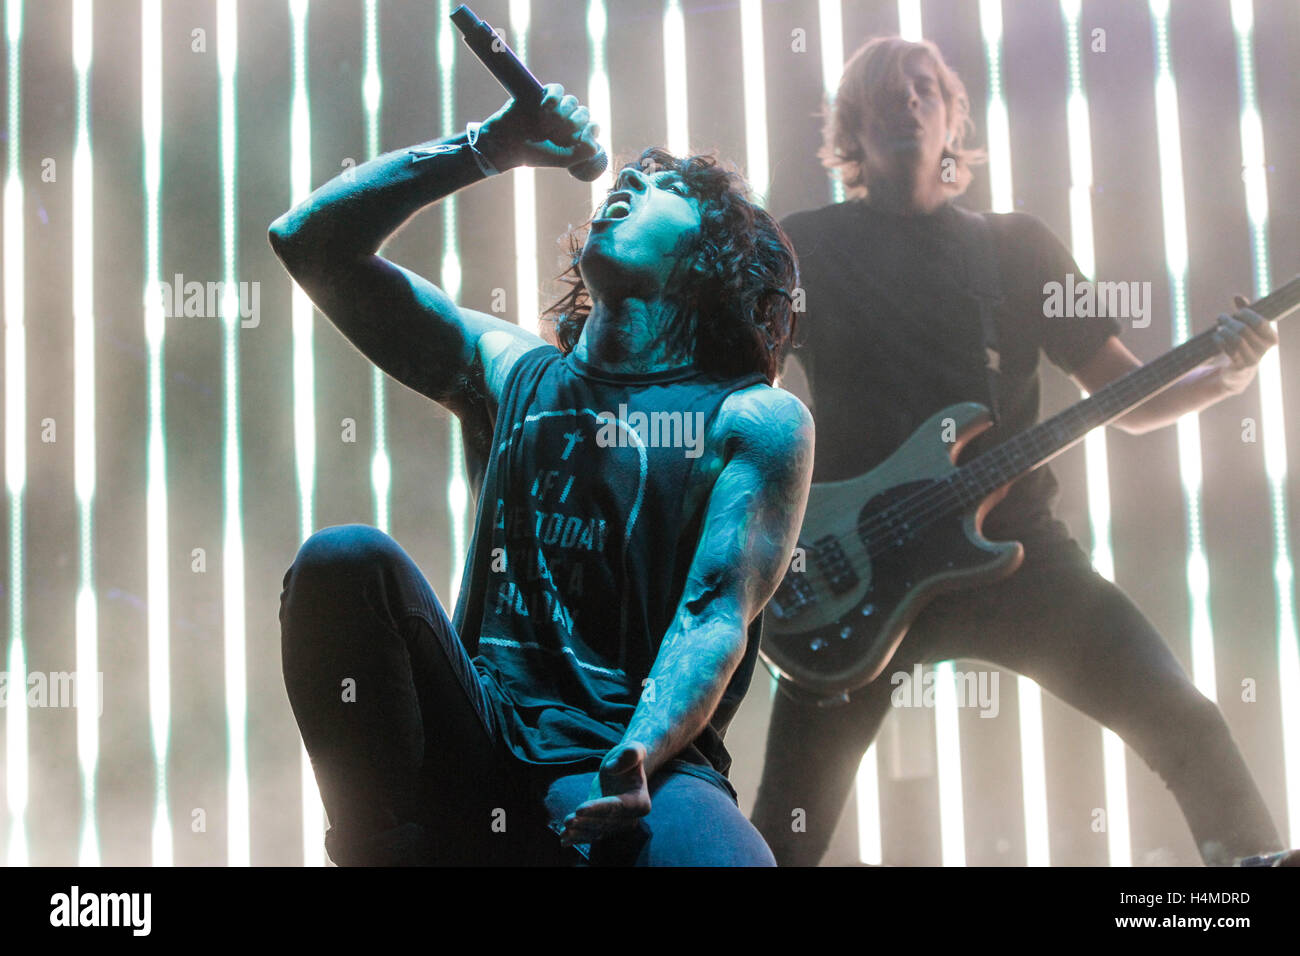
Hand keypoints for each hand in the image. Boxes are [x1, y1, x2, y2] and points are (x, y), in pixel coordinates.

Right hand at [476, 83, 600, 173]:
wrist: (507, 142)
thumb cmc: (535, 154)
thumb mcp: (563, 160)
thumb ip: (584, 153)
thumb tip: (596, 138)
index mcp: (575, 137)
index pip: (593, 127)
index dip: (587, 131)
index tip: (574, 139)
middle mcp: (568, 121)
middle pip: (583, 113)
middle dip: (571, 123)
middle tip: (553, 133)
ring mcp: (557, 107)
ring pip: (572, 101)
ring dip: (560, 113)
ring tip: (544, 124)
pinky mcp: (544, 94)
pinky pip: (558, 89)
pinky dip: (554, 97)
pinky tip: (543, 108)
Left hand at [558, 742, 650, 847]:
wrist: (623, 768)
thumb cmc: (628, 758)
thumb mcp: (632, 749)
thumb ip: (629, 754)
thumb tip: (611, 768)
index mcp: (640, 802)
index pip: (616, 806)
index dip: (597, 808)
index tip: (579, 808)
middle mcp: (631, 818)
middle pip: (605, 822)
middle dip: (585, 822)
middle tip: (568, 820)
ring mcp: (618, 825)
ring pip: (597, 832)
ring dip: (580, 833)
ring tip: (564, 832)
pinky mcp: (605, 826)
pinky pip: (592, 834)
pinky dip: (578, 838)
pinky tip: (564, 840)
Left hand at [1209, 294, 1277, 393]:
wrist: (1238, 370)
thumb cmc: (1244, 342)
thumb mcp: (1247, 326)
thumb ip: (1244, 311)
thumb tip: (1237, 297)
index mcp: (1272, 338)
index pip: (1259, 322)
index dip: (1246, 314)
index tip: (1237, 312)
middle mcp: (1265, 349)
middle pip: (1244, 329)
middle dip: (1230, 321)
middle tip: (1221, 317)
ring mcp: (1253, 359)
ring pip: (1236, 340)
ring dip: (1224, 330)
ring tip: (1219, 327)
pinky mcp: (1240, 366)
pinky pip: (1228, 350)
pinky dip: (1220, 341)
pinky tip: (1216, 336)